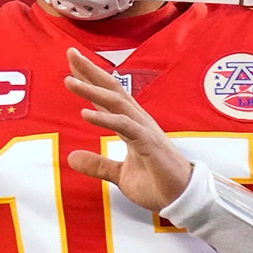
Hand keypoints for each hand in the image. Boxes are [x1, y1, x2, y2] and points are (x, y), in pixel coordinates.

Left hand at [63, 47, 192, 210]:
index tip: (71, 64)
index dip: (90, 79)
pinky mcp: (149, 144)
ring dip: (92, 90)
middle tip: (70, 52)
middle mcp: (138, 121)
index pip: (107, 96)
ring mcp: (144, 130)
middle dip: (91, 71)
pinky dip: (105, 118)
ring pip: (116, 103)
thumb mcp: (120, 175)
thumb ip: (98, 164)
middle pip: (112, 90)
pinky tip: (86, 113)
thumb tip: (71, 157)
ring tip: (69, 81)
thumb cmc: (157, 184)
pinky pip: (125, 127)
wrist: (182, 200)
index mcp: (131, 125)